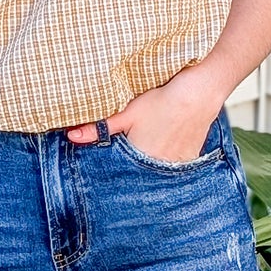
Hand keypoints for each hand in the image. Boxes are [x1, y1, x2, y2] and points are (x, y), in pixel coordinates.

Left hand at [65, 66, 224, 163]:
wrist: (198, 93)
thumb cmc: (161, 101)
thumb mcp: (127, 113)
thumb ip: (99, 128)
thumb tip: (72, 137)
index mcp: (139, 160)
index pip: (121, 175)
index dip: (114, 174)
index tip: (107, 177)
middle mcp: (159, 168)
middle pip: (140, 175)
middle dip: (131, 173)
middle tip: (128, 162)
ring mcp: (177, 166)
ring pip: (157, 173)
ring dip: (150, 170)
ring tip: (148, 154)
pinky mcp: (190, 160)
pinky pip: (174, 169)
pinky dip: (167, 165)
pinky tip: (164, 152)